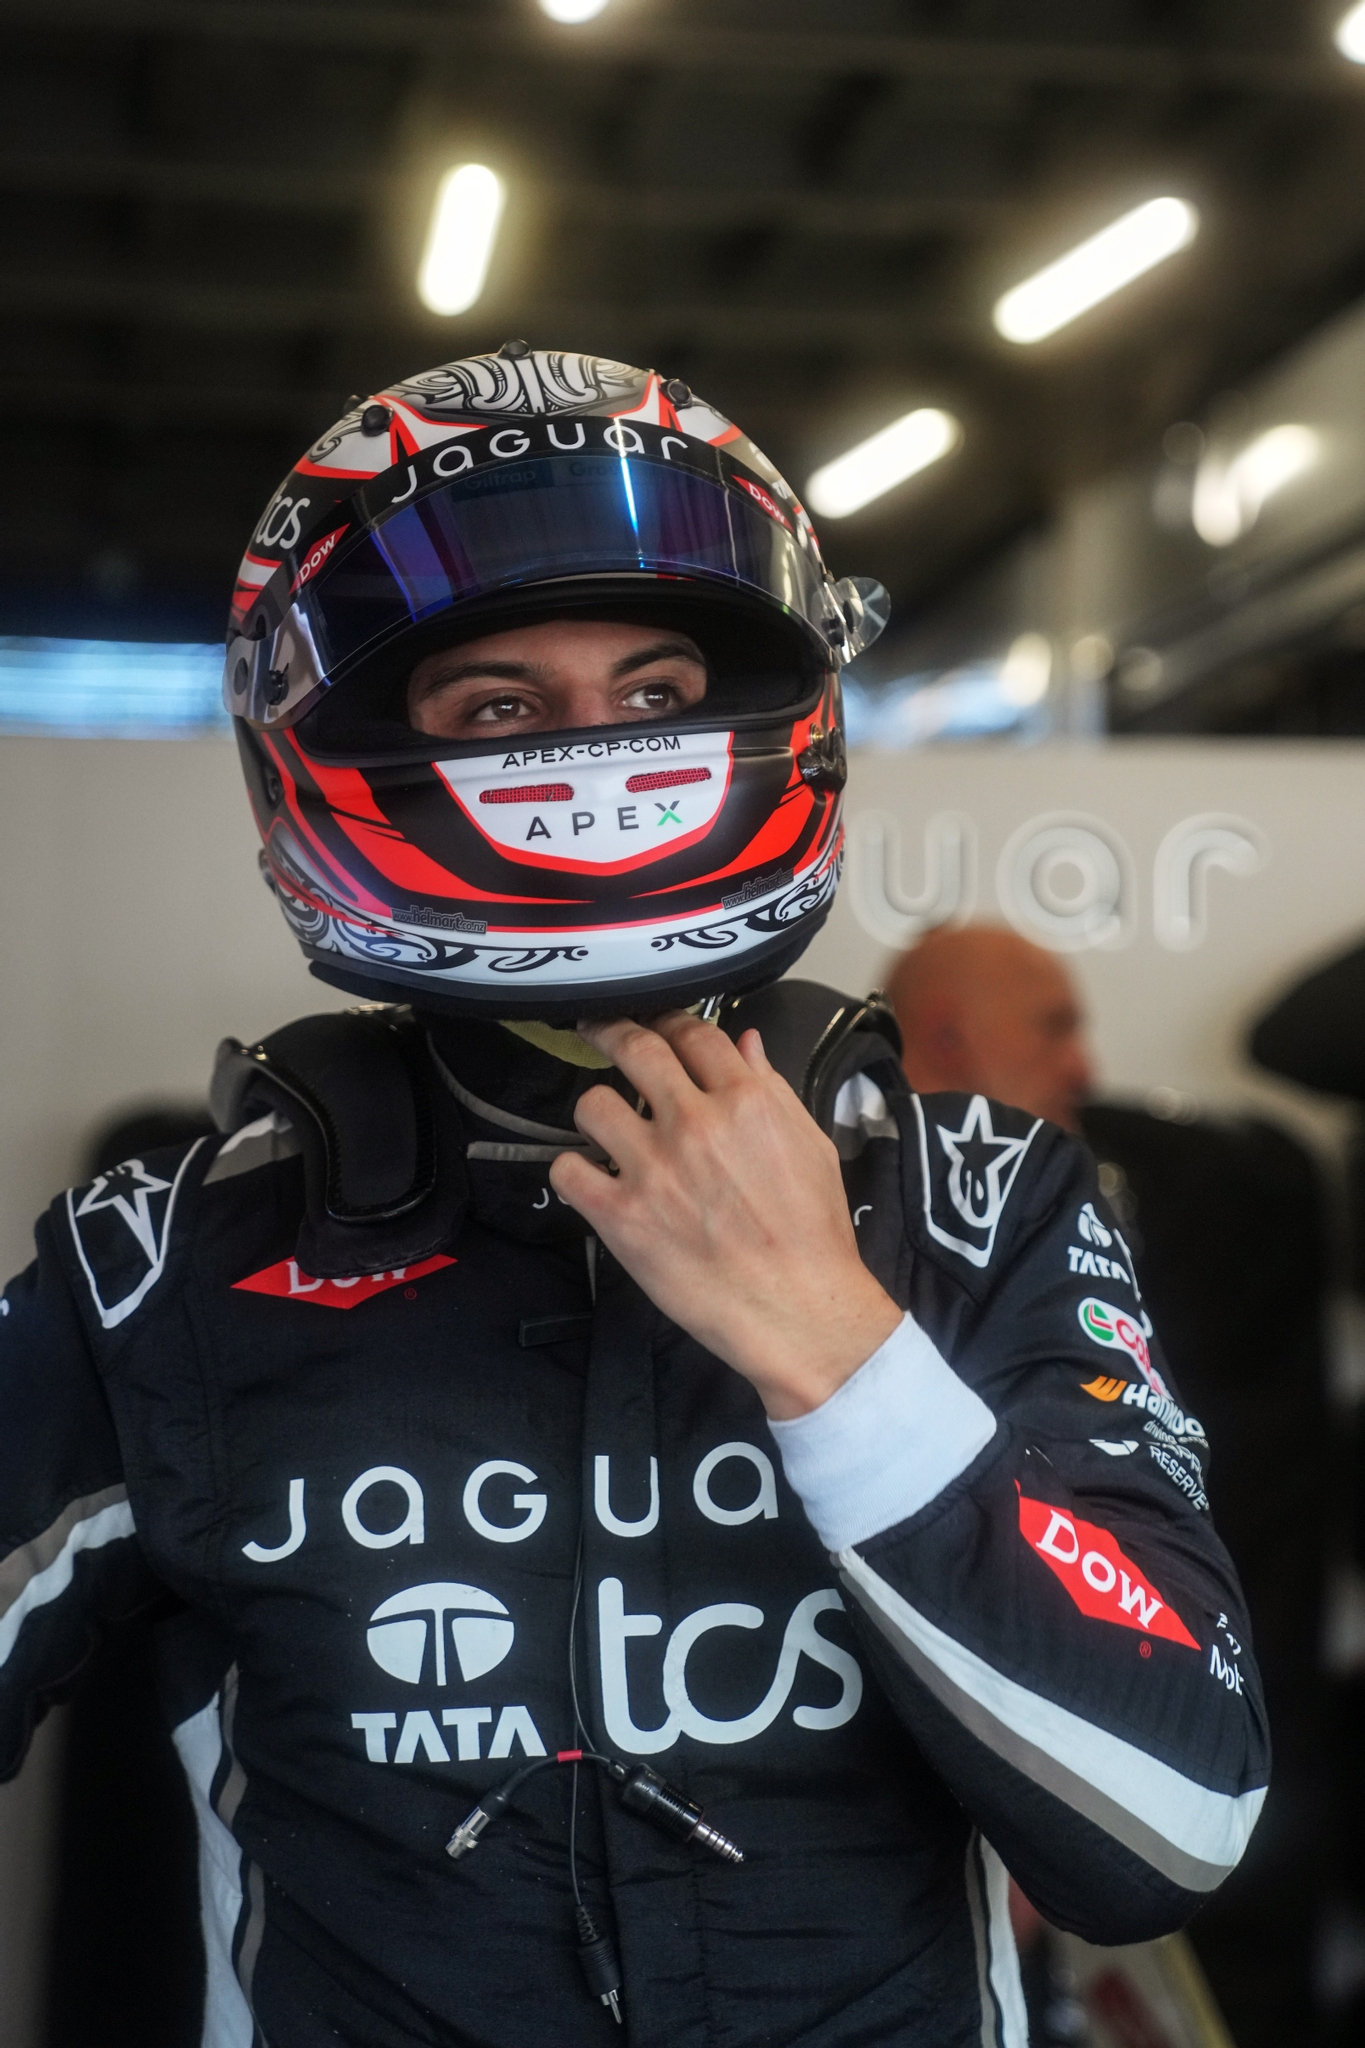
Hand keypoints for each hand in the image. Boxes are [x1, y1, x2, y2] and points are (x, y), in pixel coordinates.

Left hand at [548, 1013, 901, 1419]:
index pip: (694, 1033)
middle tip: (599, 1030)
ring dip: (597, 1109)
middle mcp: (695, 1124)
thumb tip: (746, 1044)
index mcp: (746, 1102)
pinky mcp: (621, 1215)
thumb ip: (773, 1090)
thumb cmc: (813, 1236)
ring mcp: (653, 1168)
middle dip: (611, 1031)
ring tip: (606, 1127)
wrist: (798, 1309)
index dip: (671, 1021)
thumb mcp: (811, 1147)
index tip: (659, 1026)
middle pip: (635, 1048)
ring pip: (593, 1104)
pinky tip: (590, 1178)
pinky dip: (572, 1171)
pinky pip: (567, 1170)